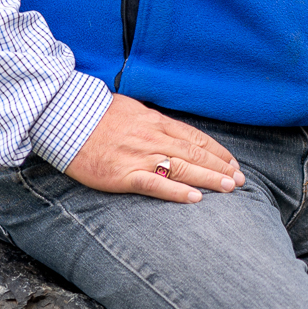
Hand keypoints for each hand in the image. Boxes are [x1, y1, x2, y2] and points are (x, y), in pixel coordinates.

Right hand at [64, 94, 243, 202]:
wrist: (66, 119)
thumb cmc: (96, 114)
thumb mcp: (131, 110)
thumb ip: (152, 121)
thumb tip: (168, 130)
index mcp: (156, 122)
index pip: (195, 138)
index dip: (217, 151)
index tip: (233, 162)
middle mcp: (153, 138)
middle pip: (195, 153)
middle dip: (221, 167)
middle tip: (241, 180)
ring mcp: (139, 156)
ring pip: (183, 167)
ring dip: (209, 178)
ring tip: (230, 188)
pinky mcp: (123, 174)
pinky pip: (155, 184)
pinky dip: (177, 192)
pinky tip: (195, 199)